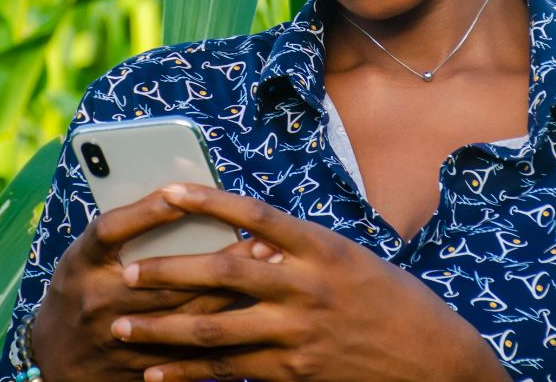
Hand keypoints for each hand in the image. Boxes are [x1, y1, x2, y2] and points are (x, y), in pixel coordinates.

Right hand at [32, 187, 281, 381]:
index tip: (181, 192)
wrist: (55, 359)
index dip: (145, 212)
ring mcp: (119, 336)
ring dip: (230, 291)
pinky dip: (221, 329)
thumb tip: (177, 197)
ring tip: (268, 269)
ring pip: (183, 313)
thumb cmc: (79, 290)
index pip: (111, 231)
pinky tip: (253, 313)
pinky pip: (185, 350)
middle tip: (262, 238)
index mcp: (82, 265)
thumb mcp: (84, 257)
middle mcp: (98, 300)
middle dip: (218, 258)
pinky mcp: (137, 365)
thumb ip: (122, 233)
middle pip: (164, 276)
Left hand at [109, 183, 510, 381]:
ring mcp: (298, 334)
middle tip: (126, 272)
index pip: (255, 216)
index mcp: (322, 248)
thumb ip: (298, 253)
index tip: (167, 191)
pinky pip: (229, 372)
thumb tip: (242, 244)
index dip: (208, 201)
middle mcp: (307, 288)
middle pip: (222, 275)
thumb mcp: (351, 261)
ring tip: (122, 326)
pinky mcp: (294, 374)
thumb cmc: (392, 301)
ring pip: (214, 330)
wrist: (433, 360)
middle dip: (167, 273)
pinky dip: (188, 372)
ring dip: (161, 329)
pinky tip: (157, 371)